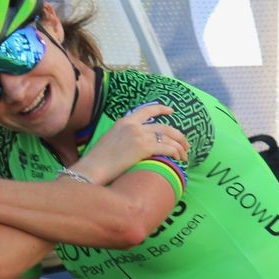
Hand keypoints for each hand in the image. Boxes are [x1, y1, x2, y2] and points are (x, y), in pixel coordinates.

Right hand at [74, 102, 188, 184]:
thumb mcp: (109, 141)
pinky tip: (179, 159)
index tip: (171, 111)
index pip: (147, 110)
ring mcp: (138, 135)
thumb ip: (123, 138)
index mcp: (124, 121)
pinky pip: (167, 148)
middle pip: (164, 126)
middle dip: (178, 135)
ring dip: (180, 146)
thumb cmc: (98, 161)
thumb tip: (133, 145)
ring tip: (185, 155)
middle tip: (186, 144)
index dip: (162, 109)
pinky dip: (176, 153)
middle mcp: (133, 125)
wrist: (92, 168)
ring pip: (168, 137)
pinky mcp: (143, 147)